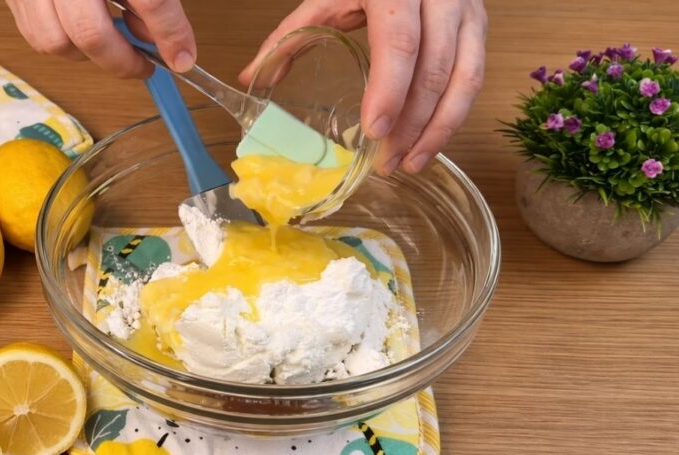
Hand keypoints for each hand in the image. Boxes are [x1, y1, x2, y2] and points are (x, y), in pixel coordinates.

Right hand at [6, 0, 196, 78]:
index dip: (170, 33)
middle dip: (123, 61)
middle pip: (91, 32)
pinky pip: (35, 34)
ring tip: (109, 45)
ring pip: (57, 42)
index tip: (182, 57)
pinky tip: (80, 33)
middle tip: (143, 66)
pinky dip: (62, 44)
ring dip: (88, 55)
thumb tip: (156, 38)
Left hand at [239, 0, 487, 175]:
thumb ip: (288, 38)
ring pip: (464, 78)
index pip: (400, 43)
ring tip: (408, 163)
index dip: (390, 90)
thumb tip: (252, 79)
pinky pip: (474, 77)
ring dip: (438, 129)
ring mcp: (466, 9)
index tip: (375, 131)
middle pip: (434, 68)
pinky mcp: (478, 25)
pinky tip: (428, 143)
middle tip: (386, 162)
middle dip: (412, 123)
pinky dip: (453, 115)